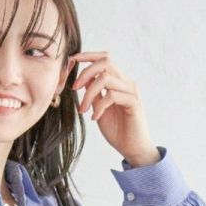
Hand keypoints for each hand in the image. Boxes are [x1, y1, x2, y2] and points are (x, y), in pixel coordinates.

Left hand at [66, 50, 157, 166]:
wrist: (133, 149)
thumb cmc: (118, 131)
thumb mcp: (99, 109)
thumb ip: (94, 94)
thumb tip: (83, 80)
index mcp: (118, 82)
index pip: (104, 59)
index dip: (87, 56)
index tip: (72, 60)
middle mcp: (126, 82)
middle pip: (105, 62)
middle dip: (86, 72)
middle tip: (74, 88)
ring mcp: (131, 91)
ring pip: (106, 79)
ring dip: (89, 94)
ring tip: (83, 110)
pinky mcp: (134, 102)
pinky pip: (112, 96)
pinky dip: (99, 106)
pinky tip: (95, 118)